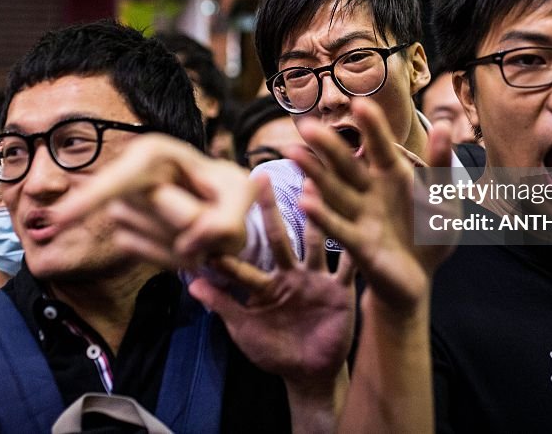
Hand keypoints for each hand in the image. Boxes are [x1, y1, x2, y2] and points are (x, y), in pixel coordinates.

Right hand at [51, 134, 255, 268]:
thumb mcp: (242, 195)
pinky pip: (150, 255)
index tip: (56, 222)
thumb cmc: (228, 191)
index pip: (118, 178)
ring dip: (189, 241)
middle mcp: (130, 176)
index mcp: (154, 153)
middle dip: (196, 221)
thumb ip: (228, 219)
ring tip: (199, 222)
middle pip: (160, 214)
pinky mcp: (124, 233)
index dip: (88, 200)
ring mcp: (122, 207)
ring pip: (156, 239)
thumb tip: (191, 247)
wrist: (218, 207)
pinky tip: (185, 241)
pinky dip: (177, 256)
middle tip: (215, 207)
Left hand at [188, 176, 355, 388]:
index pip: (246, 259)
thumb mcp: (245, 331)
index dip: (232, 241)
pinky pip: (349, 266)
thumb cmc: (274, 353)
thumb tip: (191, 284)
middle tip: (260, 178)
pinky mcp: (340, 290)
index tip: (218, 212)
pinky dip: (355, 248)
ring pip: (316, 242)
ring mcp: (317, 279)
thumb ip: (223, 305)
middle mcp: (291, 274)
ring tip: (313, 185)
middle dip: (269, 209)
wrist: (310, 374)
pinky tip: (360, 224)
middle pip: (279, 237)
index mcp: (267, 285)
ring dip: (316, 216)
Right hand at [286, 97, 455, 316]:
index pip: (380, 145)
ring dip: (313, 173)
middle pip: (346, 164)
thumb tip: (442, 125)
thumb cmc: (430, 234)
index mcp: (392, 175)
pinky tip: (305, 201)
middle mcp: (370, 190)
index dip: (371, 126)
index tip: (360, 103)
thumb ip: (441, 164)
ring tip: (293, 153)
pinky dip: (322, 215)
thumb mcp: (444, 199)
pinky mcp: (358, 243)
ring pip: (333, 190)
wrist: (418, 278)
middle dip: (328, 146)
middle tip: (308, 125)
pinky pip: (338, 226)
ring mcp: (360, 215)